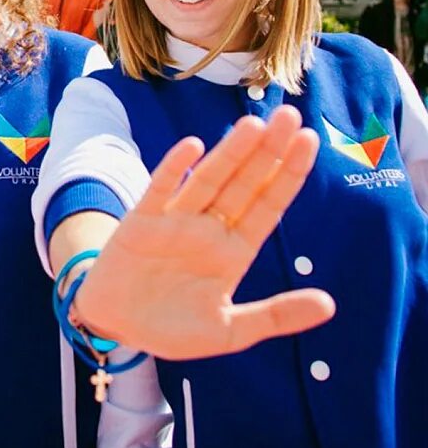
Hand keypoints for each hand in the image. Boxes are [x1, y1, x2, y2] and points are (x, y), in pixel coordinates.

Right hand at [72, 105, 334, 359]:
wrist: (117, 327)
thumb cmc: (172, 329)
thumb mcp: (230, 331)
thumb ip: (276, 315)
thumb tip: (330, 305)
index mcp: (233, 252)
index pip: (267, 205)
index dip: (288, 175)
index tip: (310, 141)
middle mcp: (208, 229)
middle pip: (243, 184)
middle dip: (267, 151)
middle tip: (290, 116)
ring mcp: (175, 222)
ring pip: (208, 180)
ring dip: (230, 153)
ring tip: (254, 125)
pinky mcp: (141, 223)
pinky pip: (160, 191)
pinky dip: (174, 168)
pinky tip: (192, 146)